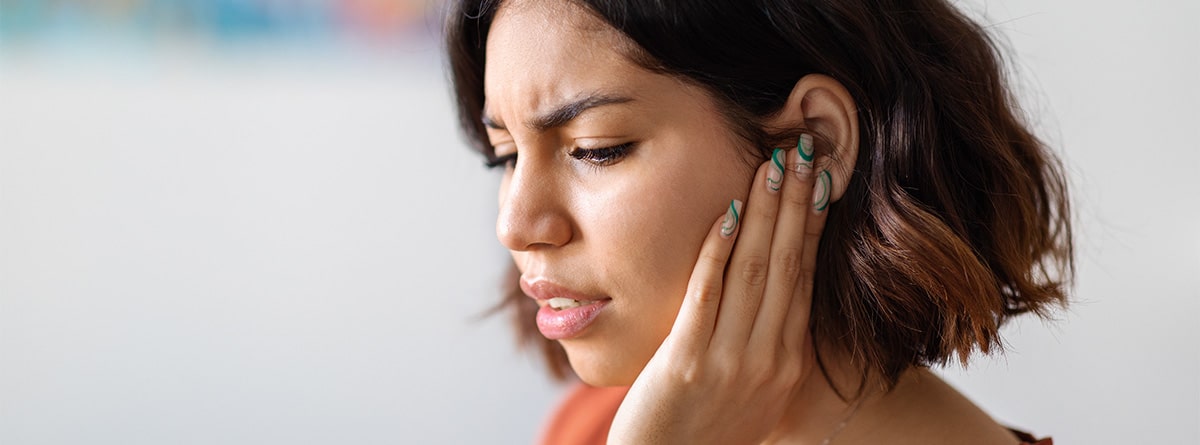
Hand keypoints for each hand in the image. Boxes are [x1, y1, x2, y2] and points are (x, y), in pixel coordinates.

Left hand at [608, 142, 829, 443]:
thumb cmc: (705, 432)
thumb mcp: (753, 392)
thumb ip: (764, 345)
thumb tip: (770, 295)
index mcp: (789, 361)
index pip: (807, 278)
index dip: (813, 224)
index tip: (819, 179)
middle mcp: (771, 359)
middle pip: (791, 264)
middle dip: (797, 204)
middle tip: (804, 151)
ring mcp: (732, 361)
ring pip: (757, 271)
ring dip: (765, 212)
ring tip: (773, 165)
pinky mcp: (690, 362)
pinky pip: (709, 294)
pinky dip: (719, 250)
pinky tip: (727, 212)